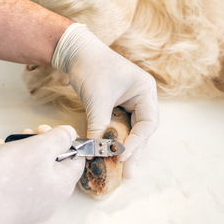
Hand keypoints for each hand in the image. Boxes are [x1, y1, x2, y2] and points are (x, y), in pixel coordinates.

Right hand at [0, 125, 84, 223]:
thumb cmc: (6, 179)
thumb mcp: (40, 147)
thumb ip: (60, 137)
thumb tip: (69, 133)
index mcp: (63, 184)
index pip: (77, 159)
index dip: (66, 141)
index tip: (51, 131)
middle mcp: (51, 198)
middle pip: (53, 163)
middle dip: (41, 143)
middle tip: (30, 134)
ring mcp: (31, 204)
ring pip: (34, 170)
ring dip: (24, 151)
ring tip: (11, 142)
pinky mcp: (13, 206)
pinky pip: (18, 180)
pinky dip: (10, 164)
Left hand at [52, 23, 159, 178]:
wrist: (75, 51)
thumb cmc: (91, 67)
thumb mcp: (97, 98)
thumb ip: (99, 125)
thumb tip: (95, 152)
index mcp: (145, 90)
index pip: (148, 122)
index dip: (137, 141)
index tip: (123, 155)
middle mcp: (142, 98)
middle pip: (143, 130)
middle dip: (135, 151)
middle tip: (127, 172)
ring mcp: (131, 102)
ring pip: (132, 131)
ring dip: (126, 148)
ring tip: (122, 170)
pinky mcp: (118, 106)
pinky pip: (120, 127)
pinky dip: (115, 140)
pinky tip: (111, 154)